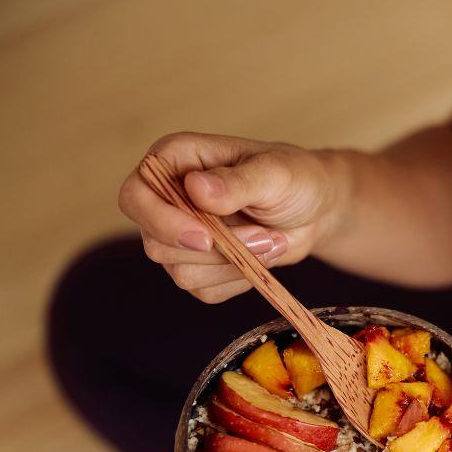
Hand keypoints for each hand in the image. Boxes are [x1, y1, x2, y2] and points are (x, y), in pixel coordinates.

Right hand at [119, 132, 345, 302]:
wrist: (315, 210)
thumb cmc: (295, 179)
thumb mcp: (275, 174)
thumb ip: (237, 182)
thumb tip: (197, 188)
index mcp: (175, 161)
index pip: (135, 196)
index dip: (160, 222)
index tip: (204, 237)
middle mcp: (167, 198)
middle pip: (156, 244)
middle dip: (216, 250)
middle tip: (264, 236)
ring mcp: (179, 235)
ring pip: (180, 272)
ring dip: (233, 265)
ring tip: (271, 241)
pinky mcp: (198, 265)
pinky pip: (204, 290)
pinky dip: (238, 280)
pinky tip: (261, 256)